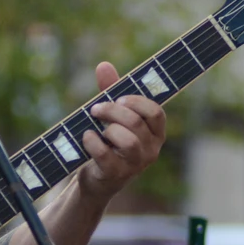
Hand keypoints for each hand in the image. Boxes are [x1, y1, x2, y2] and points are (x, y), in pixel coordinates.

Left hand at [77, 61, 165, 204]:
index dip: (137, 102)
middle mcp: (151, 150)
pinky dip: (92, 142)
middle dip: (113, 111)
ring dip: (107, 128)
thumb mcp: (112, 116)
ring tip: (96, 127)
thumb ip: (111, 91)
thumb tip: (103, 65)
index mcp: (155, 134)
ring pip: (127, 140)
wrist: (96, 179)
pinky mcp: (116, 175)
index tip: (119, 98)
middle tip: (96, 109)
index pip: (156, 113)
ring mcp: (135, 165)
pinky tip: (87, 138)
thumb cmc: (108, 143)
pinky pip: (105, 154)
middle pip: (136, 123)